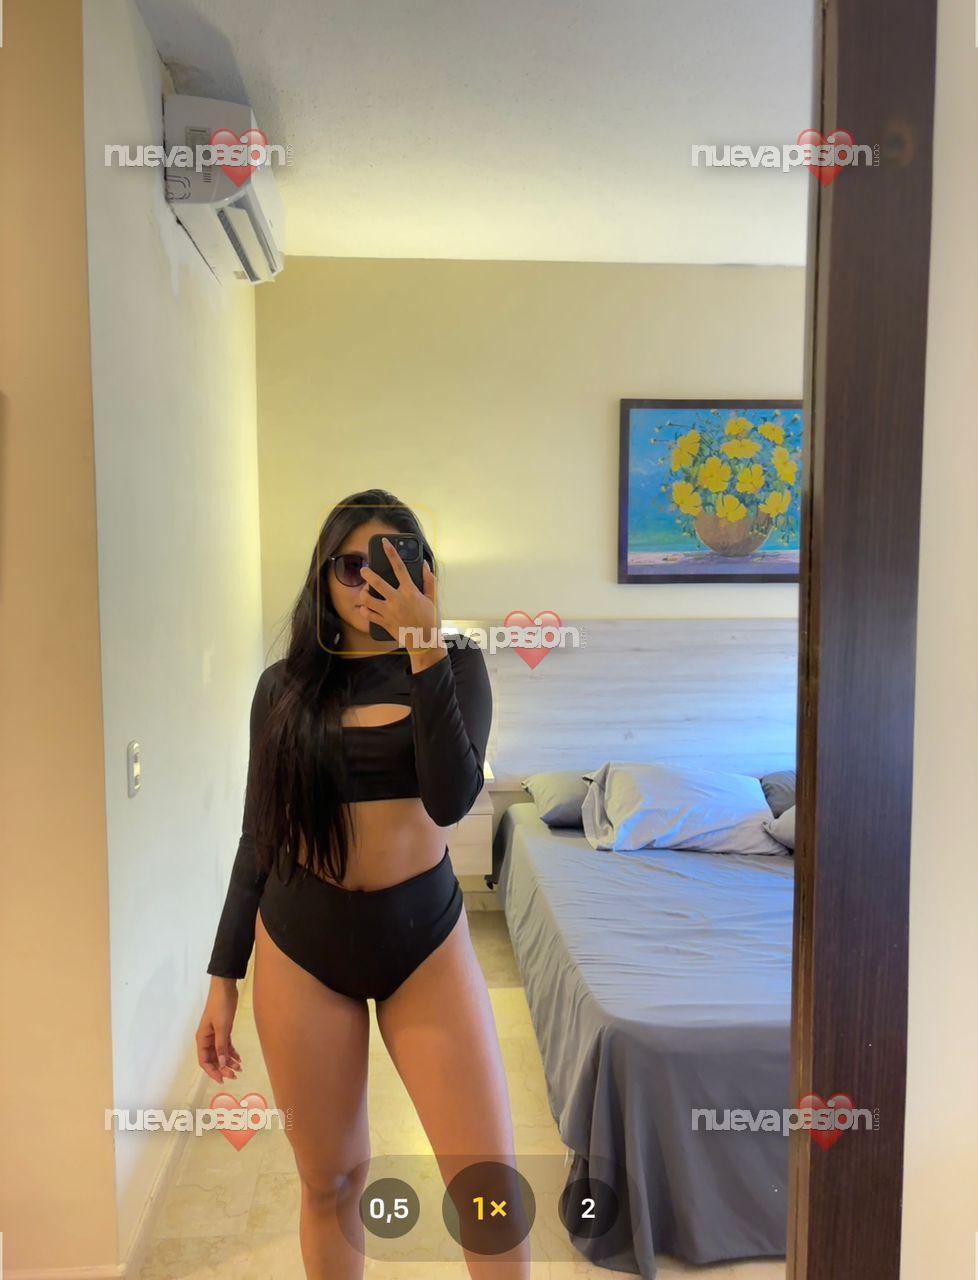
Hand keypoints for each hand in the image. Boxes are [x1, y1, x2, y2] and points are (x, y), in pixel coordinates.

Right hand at [196, 978, 242, 1083]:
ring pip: (221, 1053)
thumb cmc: (221, 1006)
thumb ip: (221, 1046)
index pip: (204, 1061)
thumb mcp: (222, 1027)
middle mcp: (207, 1039)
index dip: (212, 1071)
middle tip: (235, 1075)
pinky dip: (232, 1052)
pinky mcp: (224, 1029)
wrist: (225, 988)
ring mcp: (215, 1034)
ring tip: (239, 1068)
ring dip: (229, 1061)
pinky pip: (226, 1045)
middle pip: (213, 1059)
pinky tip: (239, 1058)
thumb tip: (222, 1064)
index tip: (223, 1079)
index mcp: (202, 1039)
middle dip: (223, 1068)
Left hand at [358, 537, 442, 654]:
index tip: (384, 543)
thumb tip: (425, 565)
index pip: (399, 568)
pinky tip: (365, 607)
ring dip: (363, 594)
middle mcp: (397, 600)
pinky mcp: (383, 622)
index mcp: (410, 592)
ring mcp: (388, 612)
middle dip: (367, 574)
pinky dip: (364, 610)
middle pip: (377, 582)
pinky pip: (368, 614)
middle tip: (364, 570)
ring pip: (367, 599)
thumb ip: (429, 581)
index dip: (391, 553)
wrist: (424, 642)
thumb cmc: (430, 620)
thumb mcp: (433, 599)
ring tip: (364, 592)